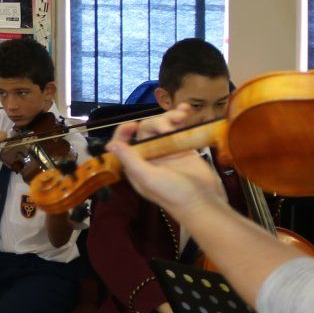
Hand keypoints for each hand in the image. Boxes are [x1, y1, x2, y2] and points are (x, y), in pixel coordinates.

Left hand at [107, 112, 223, 215]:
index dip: (123, 132)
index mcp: (136, 165)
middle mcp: (150, 157)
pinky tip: (187, 110)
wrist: (204, 202)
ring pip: (163, 126)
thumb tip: (109, 145)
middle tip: (169, 128)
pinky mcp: (184, 148)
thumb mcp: (148, 178)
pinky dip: (182, 118)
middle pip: (146, 130)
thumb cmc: (174, 194)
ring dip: (170, 117)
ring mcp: (168, 151)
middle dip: (157, 123)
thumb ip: (130, 160)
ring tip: (183, 115)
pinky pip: (179, 129)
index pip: (123, 144)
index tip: (132, 125)